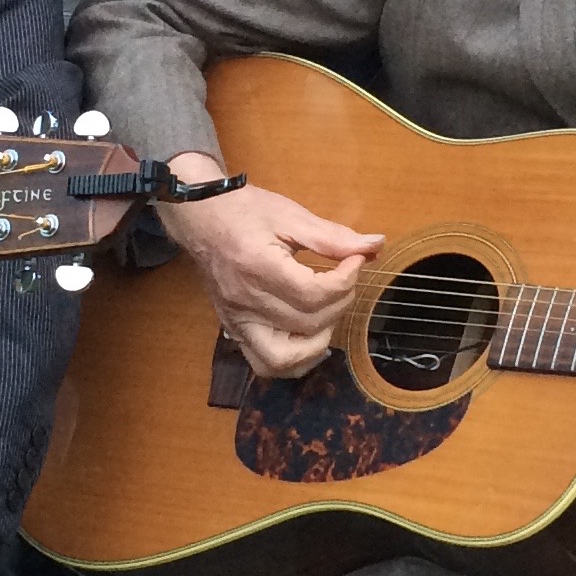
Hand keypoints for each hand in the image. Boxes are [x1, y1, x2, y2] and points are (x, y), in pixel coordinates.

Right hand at [156, 153, 381, 378]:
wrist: (200, 218)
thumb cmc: (244, 211)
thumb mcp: (290, 215)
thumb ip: (333, 236)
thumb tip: (374, 245)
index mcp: (259, 268)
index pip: (314, 293)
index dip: (346, 280)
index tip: (356, 261)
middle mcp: (246, 301)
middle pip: (307, 324)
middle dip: (340, 303)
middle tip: (344, 279)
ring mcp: (237, 320)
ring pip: (284, 359)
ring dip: (317, 343)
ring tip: (327, 313)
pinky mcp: (235, 329)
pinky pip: (265, 364)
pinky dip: (293, 361)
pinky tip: (308, 339)